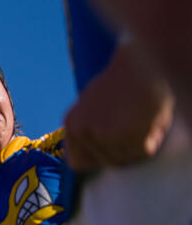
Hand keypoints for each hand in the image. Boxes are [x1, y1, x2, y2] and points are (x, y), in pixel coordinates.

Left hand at [64, 42, 173, 170]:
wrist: (145, 62)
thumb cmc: (127, 79)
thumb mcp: (96, 104)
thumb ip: (92, 128)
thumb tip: (99, 147)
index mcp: (72, 123)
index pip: (77, 163)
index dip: (100, 158)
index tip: (115, 146)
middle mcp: (81, 130)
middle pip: (107, 162)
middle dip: (125, 150)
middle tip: (137, 126)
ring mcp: (100, 134)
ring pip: (126, 158)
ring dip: (139, 145)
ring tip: (144, 119)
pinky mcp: (122, 135)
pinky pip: (142, 152)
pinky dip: (152, 141)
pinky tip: (151, 121)